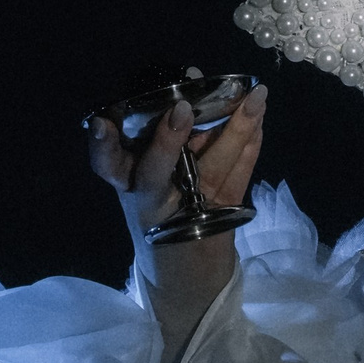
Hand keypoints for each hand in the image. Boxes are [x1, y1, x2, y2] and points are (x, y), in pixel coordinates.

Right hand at [90, 82, 268, 248]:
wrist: (184, 280)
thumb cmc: (160, 216)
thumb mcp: (145, 182)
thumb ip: (158, 141)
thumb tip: (191, 82)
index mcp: (127, 186)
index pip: (106, 164)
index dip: (102, 145)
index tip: (103, 124)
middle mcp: (152, 200)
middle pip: (155, 171)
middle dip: (168, 141)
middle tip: (182, 108)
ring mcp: (189, 213)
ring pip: (211, 169)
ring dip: (236, 129)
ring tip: (256, 97)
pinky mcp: (222, 219)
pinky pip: (239, 177)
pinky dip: (251, 145)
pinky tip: (261, 119)